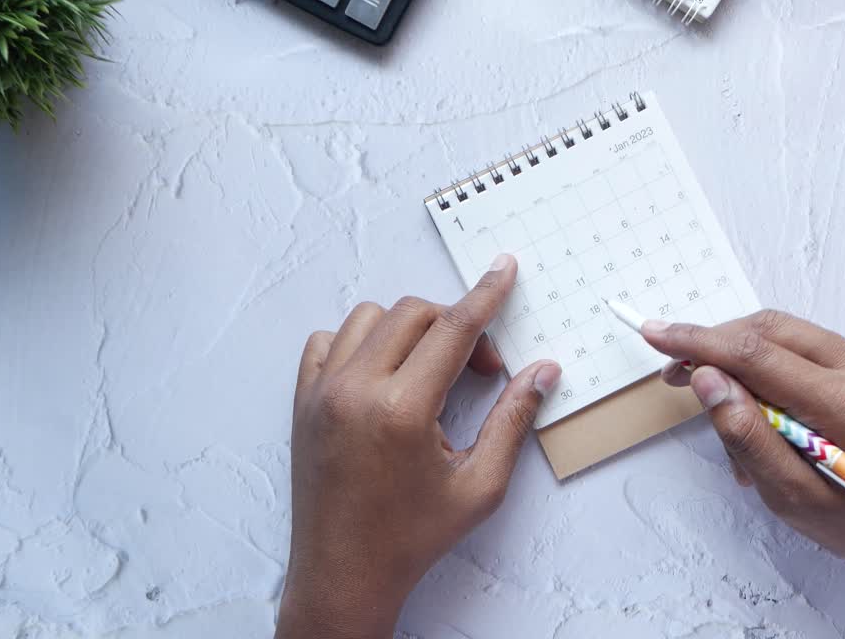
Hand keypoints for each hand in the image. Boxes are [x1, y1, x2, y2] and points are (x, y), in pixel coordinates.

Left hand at [276, 255, 560, 638]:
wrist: (344, 574)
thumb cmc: (411, 537)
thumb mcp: (479, 486)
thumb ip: (513, 420)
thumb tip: (542, 371)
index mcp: (401, 410)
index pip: (453, 329)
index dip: (485, 296)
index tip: (503, 270)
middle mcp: (355, 390)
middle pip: (413, 313)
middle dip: (455, 326)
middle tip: (479, 369)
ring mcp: (321, 393)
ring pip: (369, 318)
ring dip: (408, 330)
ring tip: (430, 372)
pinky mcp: (302, 402)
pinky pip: (328, 341)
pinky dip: (360, 343)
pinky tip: (384, 375)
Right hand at [642, 311, 844, 579]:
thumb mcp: (792, 497)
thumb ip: (746, 435)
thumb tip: (706, 379)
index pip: (757, 353)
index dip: (698, 342)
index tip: (654, 333)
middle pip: (767, 330)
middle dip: (713, 346)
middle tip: (675, 378)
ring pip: (780, 334)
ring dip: (739, 363)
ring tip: (726, 420)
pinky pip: (799, 349)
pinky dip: (766, 371)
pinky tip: (759, 416)